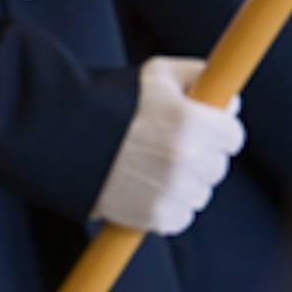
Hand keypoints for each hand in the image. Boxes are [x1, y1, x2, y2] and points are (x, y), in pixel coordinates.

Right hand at [93, 56, 243, 235]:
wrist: (59, 136)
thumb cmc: (109, 102)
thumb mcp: (156, 74)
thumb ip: (198, 76)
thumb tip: (228, 102)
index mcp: (190, 120)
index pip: (233, 135)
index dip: (216, 130)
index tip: (200, 130)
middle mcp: (186, 156)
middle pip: (217, 167)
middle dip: (198, 158)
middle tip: (165, 148)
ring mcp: (172, 189)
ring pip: (200, 193)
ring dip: (182, 185)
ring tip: (148, 168)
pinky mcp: (156, 216)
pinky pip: (180, 217)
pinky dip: (166, 207)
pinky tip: (141, 188)